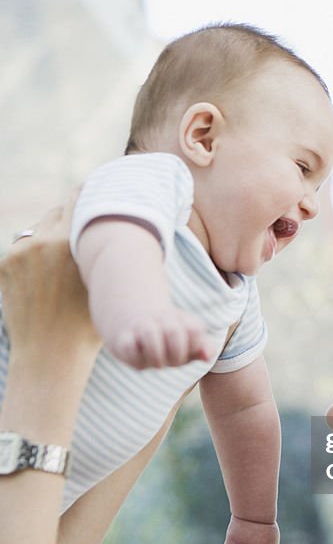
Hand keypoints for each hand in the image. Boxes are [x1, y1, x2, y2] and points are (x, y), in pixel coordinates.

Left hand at [0, 193, 99, 368]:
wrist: (50, 355)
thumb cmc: (87, 324)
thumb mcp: (103, 282)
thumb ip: (101, 250)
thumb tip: (110, 227)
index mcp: (71, 242)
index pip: (78, 200)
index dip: (87, 192)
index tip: (95, 187)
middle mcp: (43, 241)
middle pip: (56, 212)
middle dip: (68, 217)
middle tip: (80, 226)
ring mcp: (19, 252)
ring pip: (37, 230)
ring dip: (48, 237)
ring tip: (61, 260)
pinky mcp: (4, 264)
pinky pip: (21, 248)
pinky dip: (31, 256)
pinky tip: (44, 276)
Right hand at [109, 308, 211, 369]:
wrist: (135, 324)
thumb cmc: (170, 342)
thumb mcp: (190, 344)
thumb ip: (204, 349)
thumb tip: (207, 356)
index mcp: (182, 320)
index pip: (195, 329)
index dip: (193, 347)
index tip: (187, 353)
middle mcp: (161, 319)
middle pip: (173, 331)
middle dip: (176, 355)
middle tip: (172, 363)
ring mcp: (140, 326)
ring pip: (149, 334)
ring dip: (157, 358)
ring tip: (158, 364)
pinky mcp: (122, 338)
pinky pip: (129, 347)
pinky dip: (136, 360)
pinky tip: (140, 361)